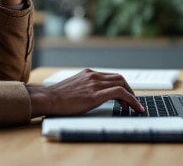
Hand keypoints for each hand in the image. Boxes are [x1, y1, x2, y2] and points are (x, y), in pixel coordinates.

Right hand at [27, 69, 144, 117]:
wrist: (47, 99)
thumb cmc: (56, 98)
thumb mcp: (73, 88)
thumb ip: (83, 88)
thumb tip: (90, 97)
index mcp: (88, 73)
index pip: (111, 76)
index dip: (122, 86)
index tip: (126, 97)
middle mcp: (93, 75)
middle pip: (120, 78)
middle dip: (130, 91)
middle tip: (133, 103)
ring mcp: (94, 83)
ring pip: (122, 84)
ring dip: (132, 96)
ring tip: (135, 108)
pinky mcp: (95, 94)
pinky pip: (120, 93)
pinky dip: (131, 100)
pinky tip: (135, 108)